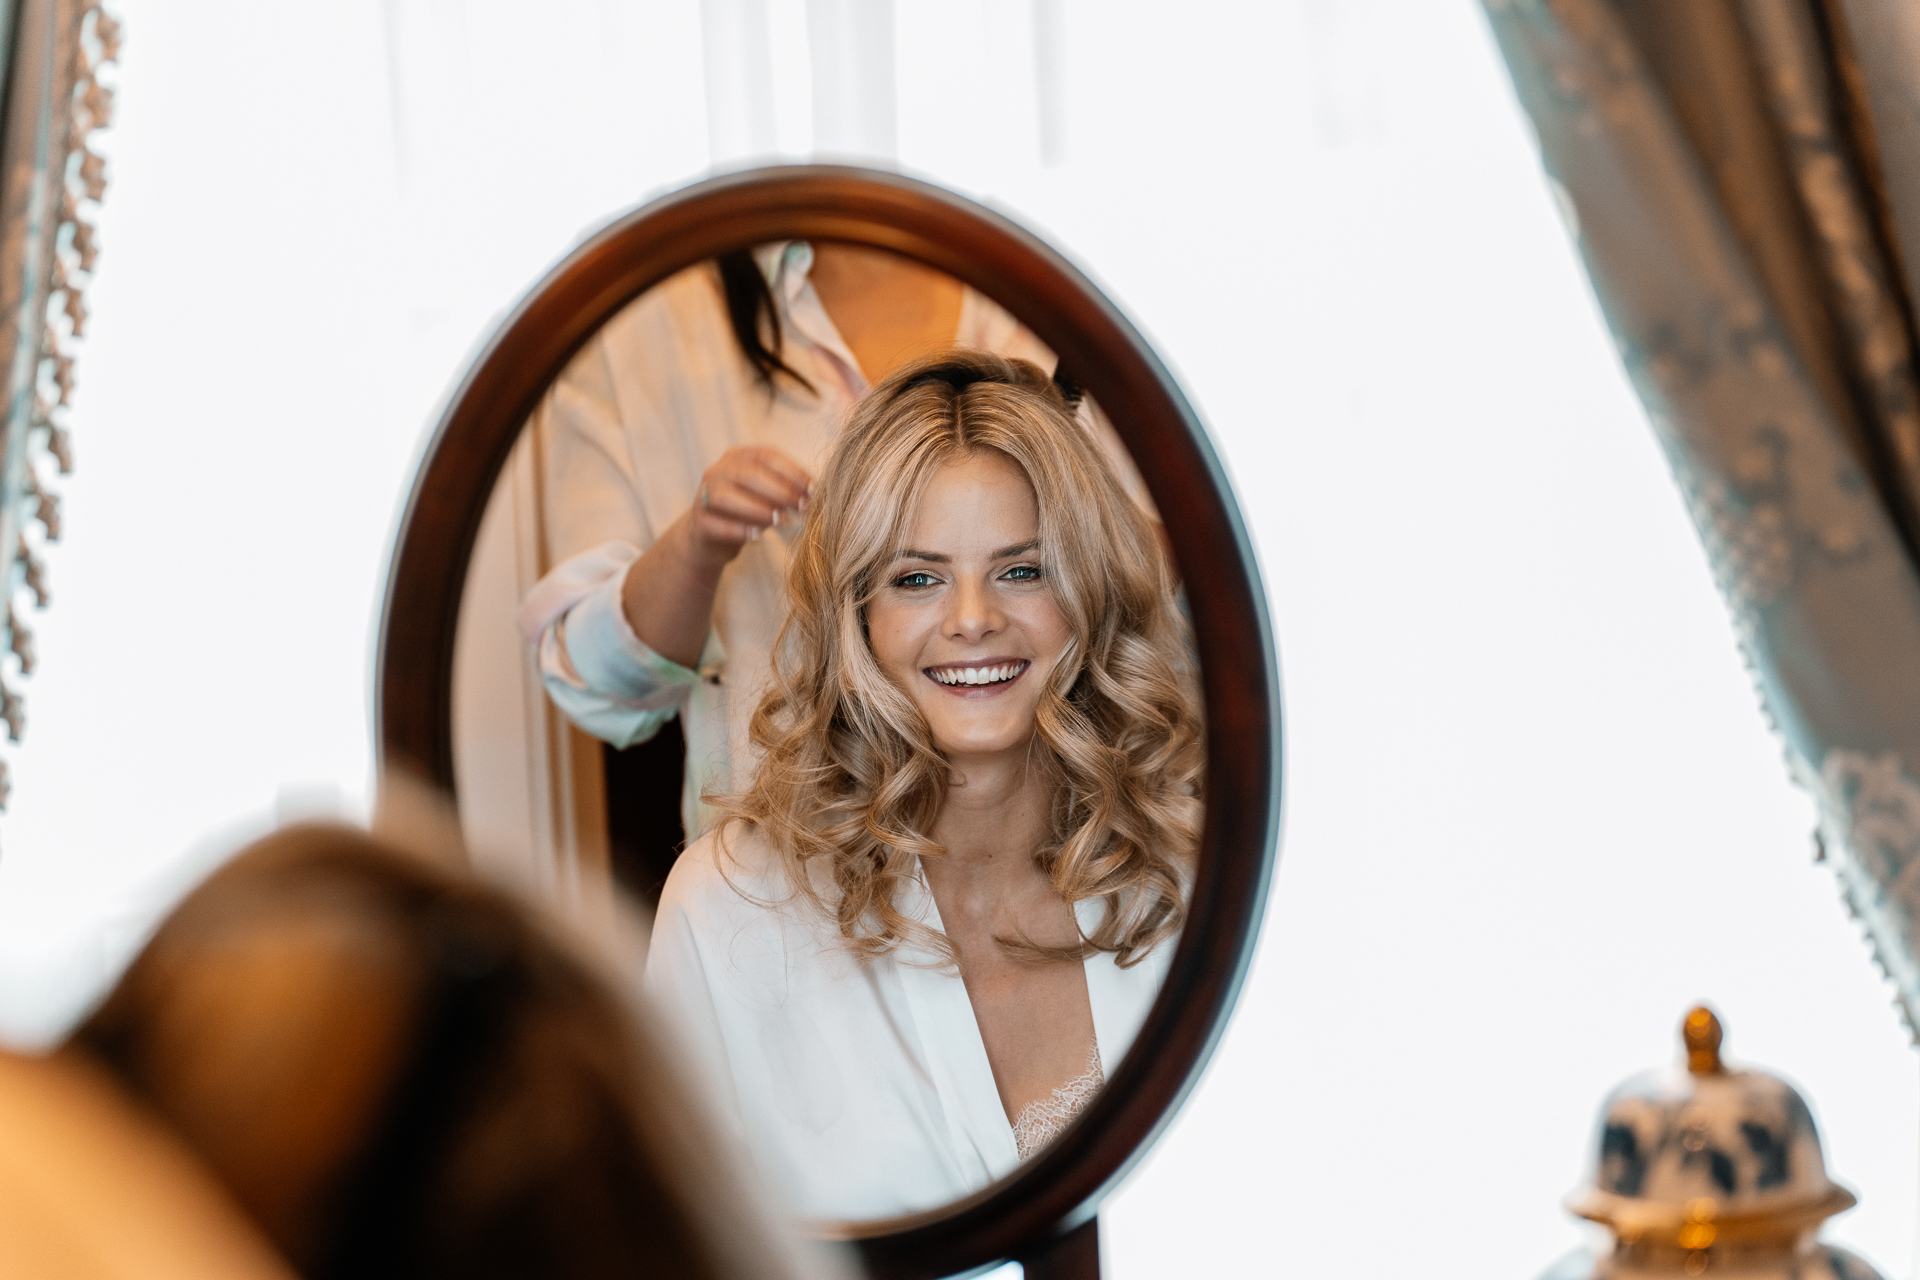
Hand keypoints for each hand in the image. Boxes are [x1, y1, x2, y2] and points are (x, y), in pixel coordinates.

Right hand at [688, 447, 813, 565]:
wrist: (711, 538)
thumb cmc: (746, 512)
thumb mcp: (766, 495)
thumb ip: (785, 489)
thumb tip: (813, 493)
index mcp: (736, 457)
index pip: (766, 455)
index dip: (792, 471)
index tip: (813, 489)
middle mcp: (717, 470)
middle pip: (749, 474)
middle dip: (780, 490)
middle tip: (802, 507)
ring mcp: (704, 495)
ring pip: (727, 496)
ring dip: (758, 508)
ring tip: (783, 521)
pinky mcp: (698, 521)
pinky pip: (715, 523)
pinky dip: (737, 529)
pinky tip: (756, 536)